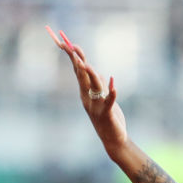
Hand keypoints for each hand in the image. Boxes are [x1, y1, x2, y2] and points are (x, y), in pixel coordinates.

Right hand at [46, 26, 126, 153]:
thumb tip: (95, 71)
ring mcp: (96, 106)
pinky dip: (112, 94)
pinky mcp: (107, 114)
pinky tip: (115, 87)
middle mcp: (88, 98)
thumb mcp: (101, 98)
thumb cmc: (107, 118)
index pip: (78, 72)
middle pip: (82, 76)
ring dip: (92, 75)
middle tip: (72, 47)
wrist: (112, 139)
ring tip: (87, 65)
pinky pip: (109, 102)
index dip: (73, 57)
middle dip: (77, 62)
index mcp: (85, 93)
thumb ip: (99, 85)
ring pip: (94, 87)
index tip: (67, 43)